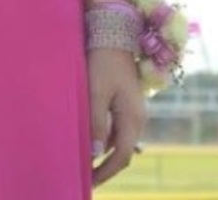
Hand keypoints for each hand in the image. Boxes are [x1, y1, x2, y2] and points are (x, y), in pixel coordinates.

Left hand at [88, 48, 146, 186]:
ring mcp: (132, 111)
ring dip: (101, 150)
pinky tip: (87, 136)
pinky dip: (102, 136)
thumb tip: (94, 152)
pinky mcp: (125, 104)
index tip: (89, 181)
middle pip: (120, 151)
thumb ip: (96, 121)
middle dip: (104, 165)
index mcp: (132, 119)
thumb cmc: (102, 62)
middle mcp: (136, 119)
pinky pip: (114, 127)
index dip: (106, 171)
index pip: (120, 155)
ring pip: (117, 139)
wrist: (113, 36)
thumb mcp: (96, 91)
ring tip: (81, 159)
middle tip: (84, 175)